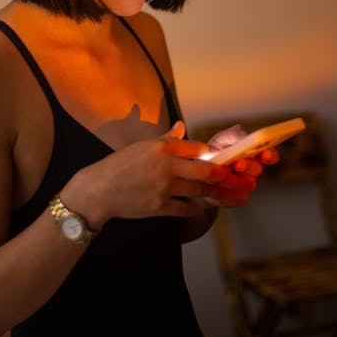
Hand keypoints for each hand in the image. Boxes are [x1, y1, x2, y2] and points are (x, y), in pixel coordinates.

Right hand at [65, 121, 256, 226]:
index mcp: (162, 147)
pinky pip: (186, 209)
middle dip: (224, 175)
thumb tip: (182, 127)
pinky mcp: (160, 207)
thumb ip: (167, 138)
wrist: (99, 190)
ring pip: (199, 191)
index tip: (226, 157)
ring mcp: (164, 188)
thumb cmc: (120, 165)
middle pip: (205, 171)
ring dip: (214, 193)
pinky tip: (200, 207)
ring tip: (227, 193)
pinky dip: (195, 208)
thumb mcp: (142, 145)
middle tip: (236, 177)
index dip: (214, 154)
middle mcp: (165, 166)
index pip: (197, 148)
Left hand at [206, 124, 279, 203]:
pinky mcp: (237, 199)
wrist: (200, 173)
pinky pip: (235, 197)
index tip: (264, 153)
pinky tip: (216, 186)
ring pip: (247, 184)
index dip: (270, 155)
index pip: (270, 155)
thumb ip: (234, 135)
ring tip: (223, 174)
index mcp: (254, 154)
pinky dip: (225, 191)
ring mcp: (246, 186)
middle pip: (257, 169)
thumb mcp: (221, 140)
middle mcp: (253, 171)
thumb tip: (243, 136)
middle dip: (247, 165)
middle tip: (237, 163)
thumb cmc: (214, 152)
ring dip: (235, 180)